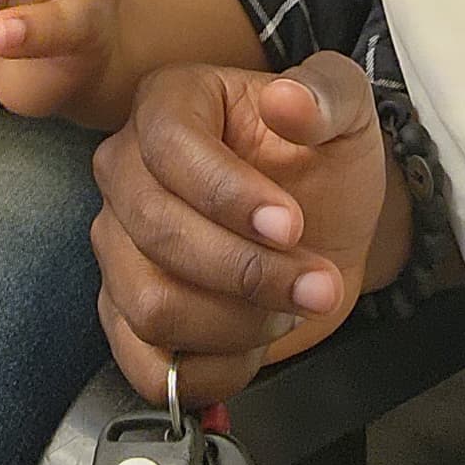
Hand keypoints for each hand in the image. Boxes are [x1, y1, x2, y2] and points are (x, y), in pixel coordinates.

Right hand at [91, 53, 393, 407]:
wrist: (325, 223)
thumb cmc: (324, 156)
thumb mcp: (345, 109)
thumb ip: (325, 95)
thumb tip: (288, 101)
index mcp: (168, 103)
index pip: (170, 148)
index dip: (229, 195)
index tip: (291, 225)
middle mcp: (126, 171)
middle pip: (158, 233)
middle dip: (248, 272)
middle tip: (316, 282)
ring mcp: (118, 248)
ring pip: (151, 306)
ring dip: (237, 323)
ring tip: (290, 304)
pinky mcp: (127, 315)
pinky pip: (148, 368)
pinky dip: (213, 369)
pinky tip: (257, 339)